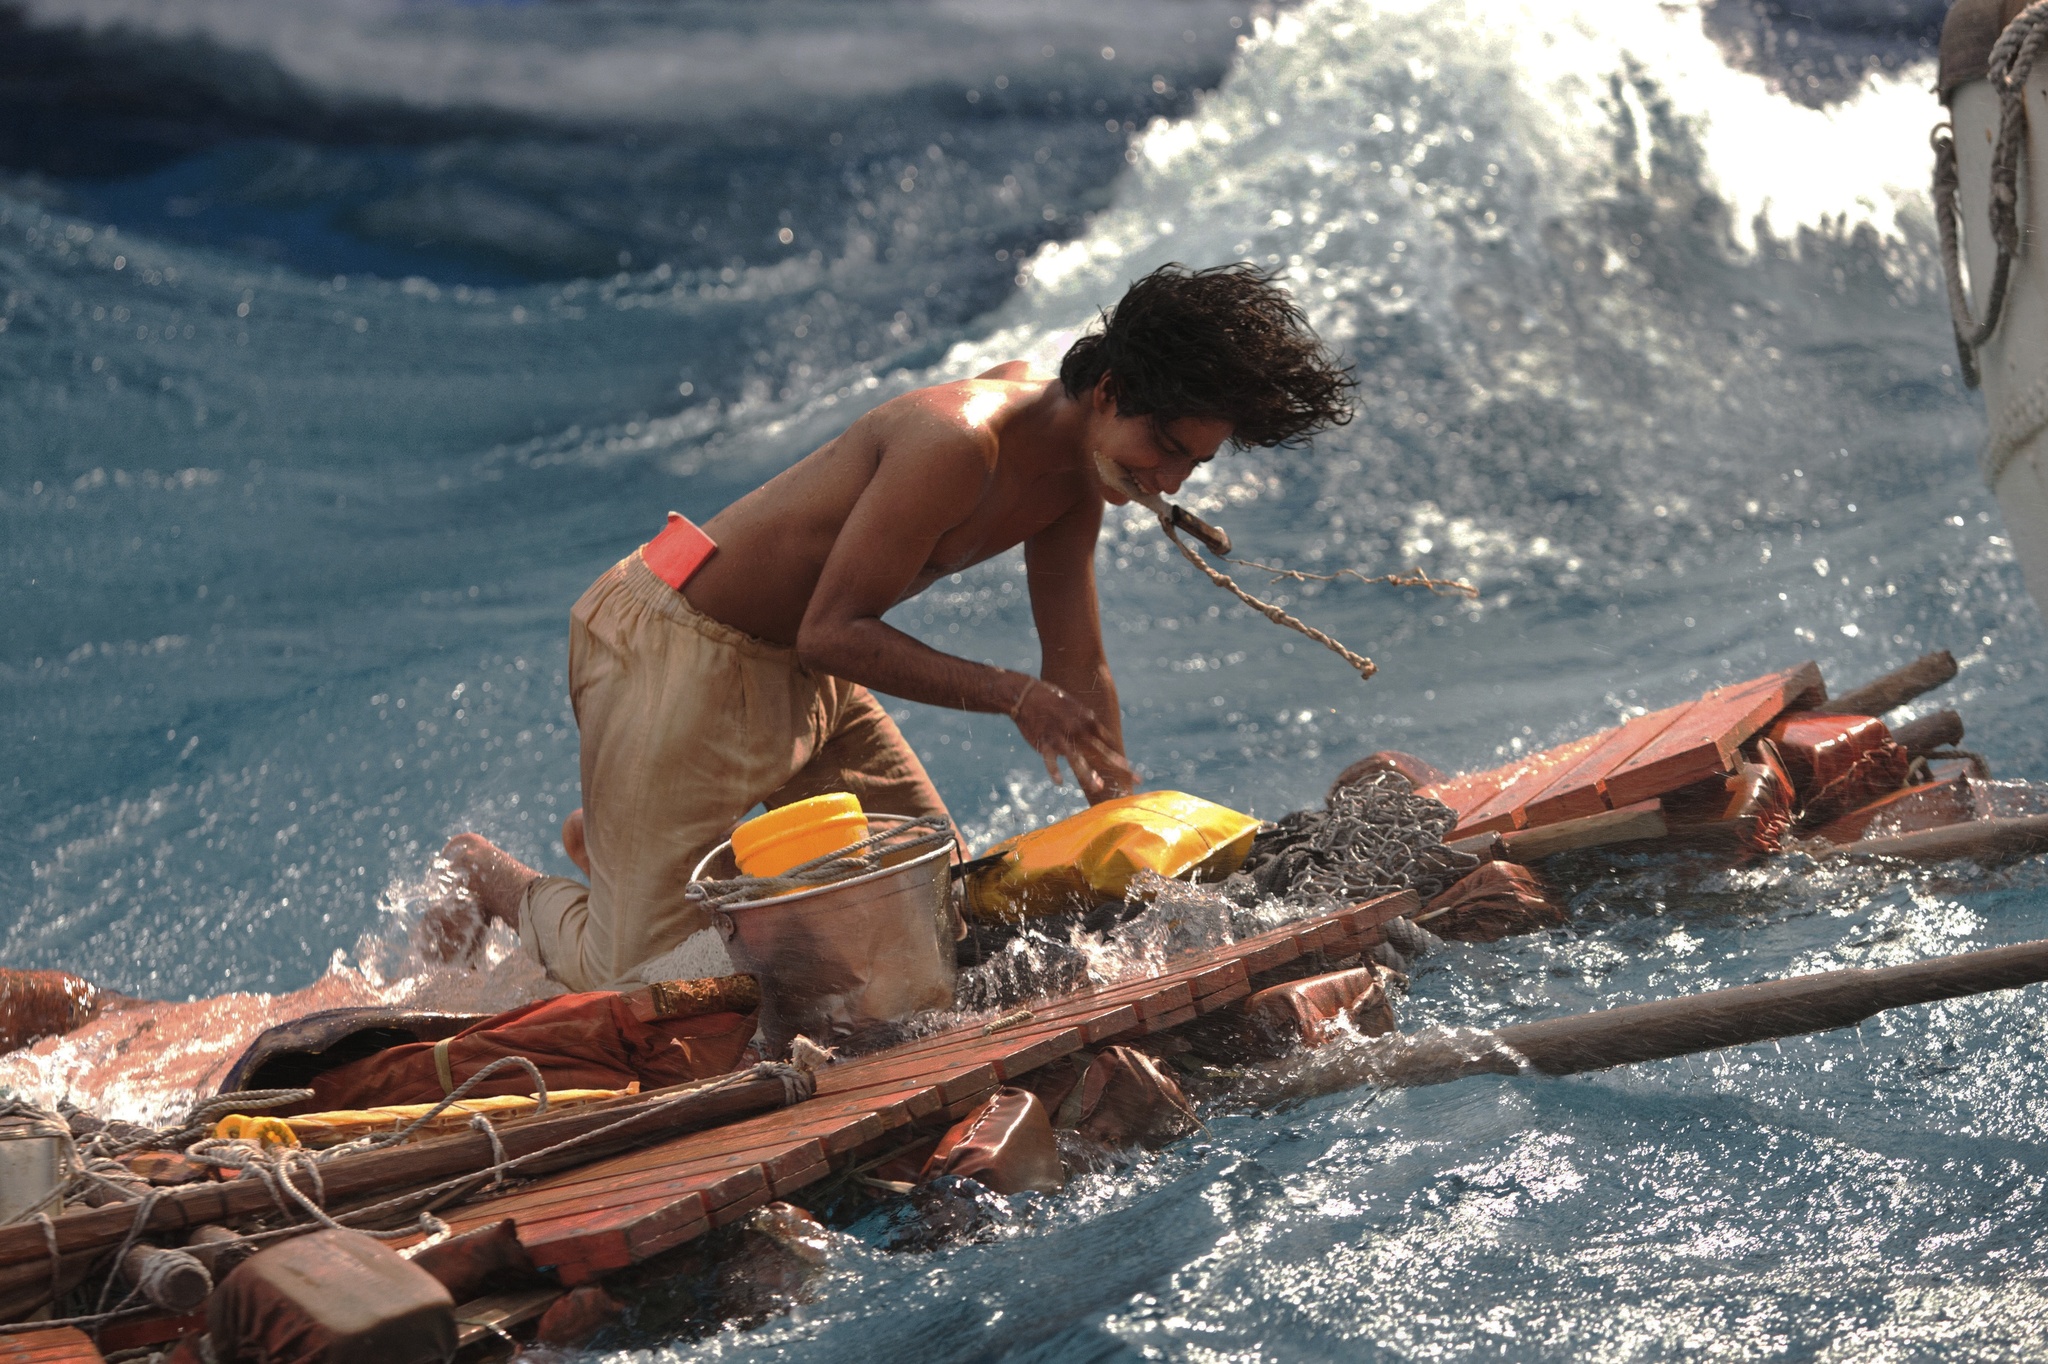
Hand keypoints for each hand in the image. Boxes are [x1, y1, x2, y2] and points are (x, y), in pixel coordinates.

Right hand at [1010, 678, 1137, 800]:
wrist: (1025, 694)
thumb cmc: (1052, 701)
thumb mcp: (1076, 707)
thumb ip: (1091, 724)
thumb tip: (1108, 740)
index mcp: (1086, 720)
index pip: (1107, 742)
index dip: (1119, 758)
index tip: (1132, 773)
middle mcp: (1077, 729)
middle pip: (1100, 751)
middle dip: (1118, 765)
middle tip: (1135, 778)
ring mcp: (1060, 736)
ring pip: (1077, 758)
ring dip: (1088, 774)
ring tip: (1099, 788)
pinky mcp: (1043, 741)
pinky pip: (1050, 759)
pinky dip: (1054, 770)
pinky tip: (1059, 782)